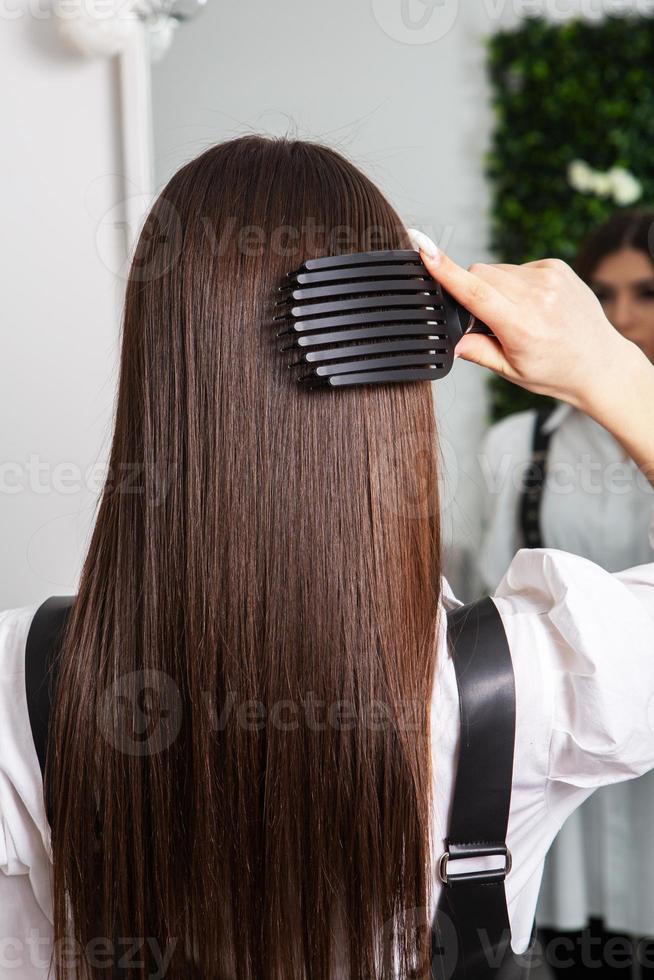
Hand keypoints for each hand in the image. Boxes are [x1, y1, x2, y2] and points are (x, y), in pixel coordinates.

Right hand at [418, 246, 628, 411]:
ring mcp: (549, 278)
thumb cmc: (555, 371)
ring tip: (518, 315)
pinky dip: (514, 283)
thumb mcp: (512, 370)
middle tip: (490, 322)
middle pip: (480, 274)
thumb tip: (452, 341)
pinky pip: (516, 267)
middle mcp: (537, 297)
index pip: (474, 292)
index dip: (445, 270)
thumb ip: (478, 352)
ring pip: (496, 270)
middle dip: (472, 291)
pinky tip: (532, 304)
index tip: (424, 248)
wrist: (601, 363)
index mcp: (521, 326)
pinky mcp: (557, 266)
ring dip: (494, 288)